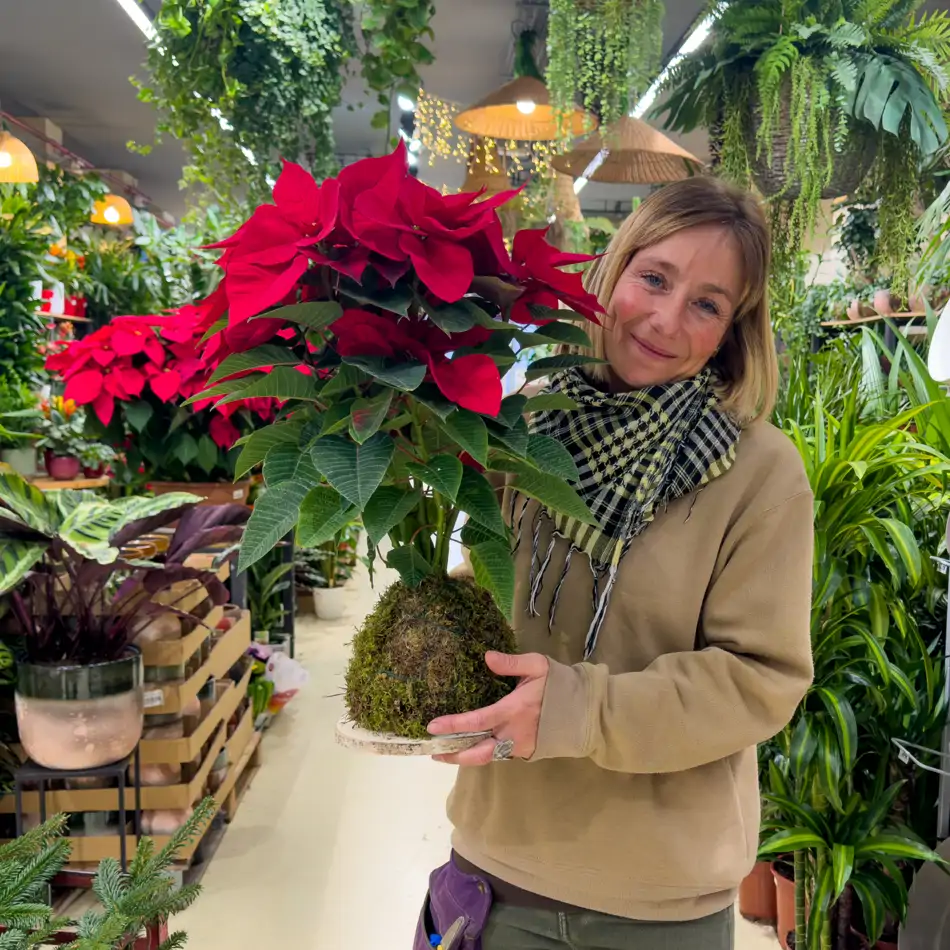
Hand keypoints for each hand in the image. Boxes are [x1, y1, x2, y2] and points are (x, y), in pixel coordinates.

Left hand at [427, 652, 548, 765]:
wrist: (586, 711)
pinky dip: (482, 754)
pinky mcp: (526, 752)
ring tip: (446, 753)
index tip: (433, 726)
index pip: (477, 721)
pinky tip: (471, 749)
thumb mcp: (538, 666)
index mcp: (514, 711)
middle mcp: (514, 733)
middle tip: (433, 752)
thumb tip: (487, 657)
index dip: (453, 725)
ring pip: (487, 757)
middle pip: (478, 752)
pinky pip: (499, 755)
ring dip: (465, 757)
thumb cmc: (560, 685)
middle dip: (453, 754)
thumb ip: (512, 663)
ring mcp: (520, 746)